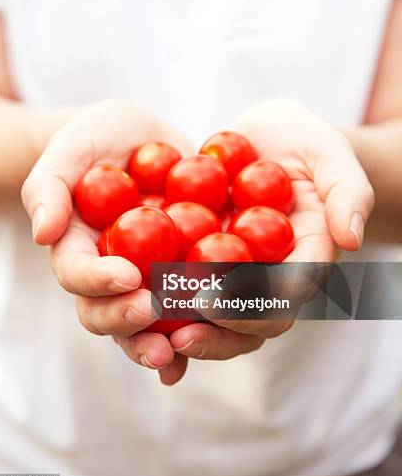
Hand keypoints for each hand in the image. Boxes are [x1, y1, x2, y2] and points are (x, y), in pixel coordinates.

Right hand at [22, 99, 192, 382]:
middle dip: (126, 321)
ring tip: (180, 349)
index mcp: (77, 250)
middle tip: (153, 314)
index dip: (97, 280)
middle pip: (106, 313)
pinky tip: (221, 332)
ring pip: (147, 323)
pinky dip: (203, 326)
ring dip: (162, 341)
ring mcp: (146, 279)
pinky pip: (190, 307)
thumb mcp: (70, 148)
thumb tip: (43, 232)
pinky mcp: (182, 273)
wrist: (140, 140)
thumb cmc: (98, 139)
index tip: (126, 275)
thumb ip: (50, 186)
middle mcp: (109, 275)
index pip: (77, 274)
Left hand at [169, 100, 374, 363]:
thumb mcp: (330, 154)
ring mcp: (233, 273)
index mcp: (304, 259)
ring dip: (182, 328)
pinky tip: (126, 304)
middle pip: (249, 321)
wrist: (266, 138)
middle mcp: (268, 276)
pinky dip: (157, 301)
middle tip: (181, 336)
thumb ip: (348, 191)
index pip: (288, 294)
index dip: (257, 305)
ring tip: (147, 330)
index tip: (221, 302)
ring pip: (212, 316)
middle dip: (217, 334)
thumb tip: (350, 238)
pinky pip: (180, 285)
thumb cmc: (305, 143)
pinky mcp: (199, 260)